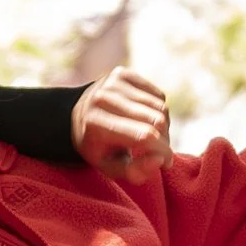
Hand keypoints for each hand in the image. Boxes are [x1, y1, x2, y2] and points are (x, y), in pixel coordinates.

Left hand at [72, 66, 171, 181]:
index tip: (166, 163)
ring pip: (161, 107)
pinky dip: (160, 111)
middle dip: (165, 141)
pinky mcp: (123, 73)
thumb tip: (160, 160)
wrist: (79, 115)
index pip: (144, 135)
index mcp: (96, 123)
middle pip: (157, 120)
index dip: (163, 151)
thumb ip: (135, 171)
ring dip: (164, 127)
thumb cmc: (99, 147)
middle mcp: (103, 98)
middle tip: (159, 153)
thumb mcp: (110, 168)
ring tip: (152, 137)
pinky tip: (147, 119)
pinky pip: (159, 95)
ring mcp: (113, 82)